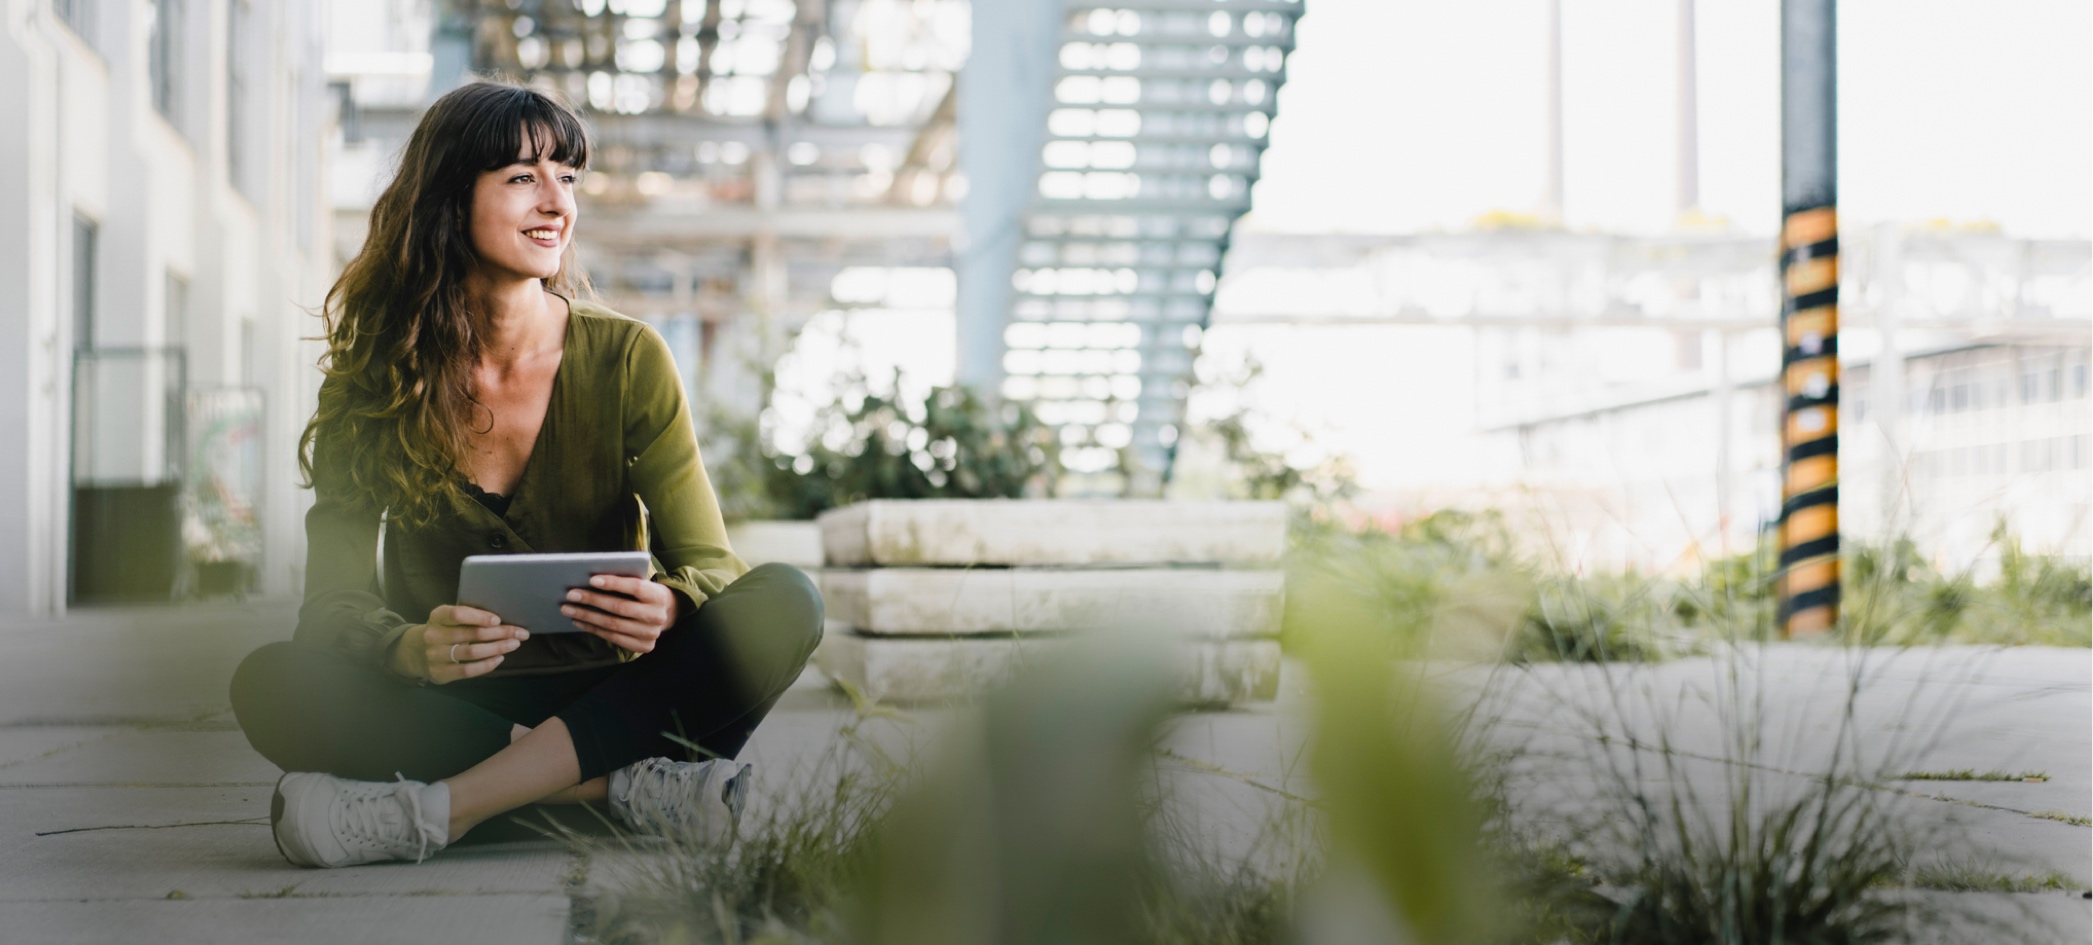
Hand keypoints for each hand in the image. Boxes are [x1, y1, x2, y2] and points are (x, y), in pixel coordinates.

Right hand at [391, 605, 529, 683]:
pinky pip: (467, 671)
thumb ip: (469, 617)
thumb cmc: (444, 631)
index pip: (457, 614)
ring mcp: (435, 656)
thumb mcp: (449, 619)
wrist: (417, 652)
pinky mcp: (440, 673)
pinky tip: (499, 658)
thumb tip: (503, 620)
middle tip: (519, 633)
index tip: (498, 620)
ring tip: (513, 644)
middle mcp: (433, 635)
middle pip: (471, 634)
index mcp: (437, 617)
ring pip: (471, 652)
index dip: (479, 617)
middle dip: (499, 633)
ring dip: (497, 648)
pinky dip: (486, 665)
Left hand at [562, 574, 678, 653]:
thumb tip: (591, 580)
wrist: (666, 614)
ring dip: (587, 616)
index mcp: (659, 596)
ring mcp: (650, 634)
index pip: (635, 587)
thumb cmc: (646, 594)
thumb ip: (624, 581)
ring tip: (568, 609)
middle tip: (571, 595)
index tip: (591, 579)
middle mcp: (657, 616)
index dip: (613, 583)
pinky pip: (612, 638)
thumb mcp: (643, 583)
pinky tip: (579, 621)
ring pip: (613, 625)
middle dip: (592, 600)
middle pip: (619, 608)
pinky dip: (593, 629)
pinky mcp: (643, 646)